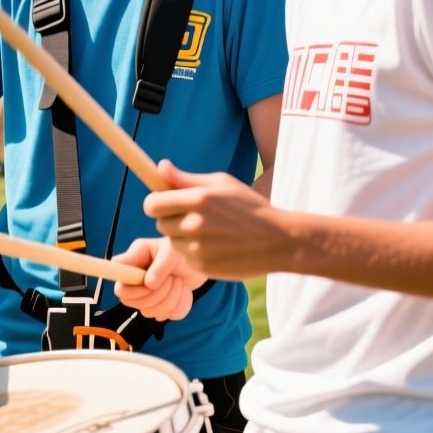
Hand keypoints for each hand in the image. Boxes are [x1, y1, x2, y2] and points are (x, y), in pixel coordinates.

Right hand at [111, 237, 206, 320]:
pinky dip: (179, 306)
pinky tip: (183, 292)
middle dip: (156, 296)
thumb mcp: (171, 251)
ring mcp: (146, 296)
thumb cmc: (180, 250)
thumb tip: (149, 285)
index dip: (130, 290)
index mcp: (131, 262)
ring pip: (148, 312)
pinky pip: (165, 317)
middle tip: (173, 280)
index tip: (150, 285)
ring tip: (180, 283)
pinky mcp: (160, 307)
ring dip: (170, 300)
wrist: (198, 261)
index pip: (117, 282)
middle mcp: (134, 281)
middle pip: (129, 302)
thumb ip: (160, 266)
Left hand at [142, 160, 290, 279]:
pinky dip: (195, 253)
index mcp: (198, 200)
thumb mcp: (223, 184)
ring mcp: (197, 248)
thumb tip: (160, 166)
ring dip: (183, 237)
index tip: (164, 203)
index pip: (152, 204)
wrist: (280, 242)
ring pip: (171, 241)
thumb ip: (186, 179)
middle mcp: (194, 224)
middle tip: (195, 217)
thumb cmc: (250, 208)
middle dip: (172, 219)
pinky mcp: (202, 267)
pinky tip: (217, 247)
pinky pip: (185, 258)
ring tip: (211, 232)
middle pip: (160, 223)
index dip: (156, 203)